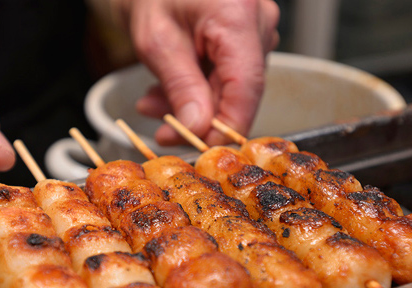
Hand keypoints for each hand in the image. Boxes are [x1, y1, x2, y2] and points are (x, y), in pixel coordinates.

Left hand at [116, 0, 279, 145]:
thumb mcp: (156, 42)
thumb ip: (180, 87)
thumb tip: (197, 128)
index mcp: (238, 16)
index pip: (246, 88)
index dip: (225, 127)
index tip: (199, 147)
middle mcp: (258, 23)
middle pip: (239, 92)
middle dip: (196, 117)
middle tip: (161, 130)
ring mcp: (257, 31)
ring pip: (230, 89)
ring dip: (191, 104)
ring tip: (153, 104)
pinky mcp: (247, 40)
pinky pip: (227, 78)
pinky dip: (196, 89)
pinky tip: (167, 91)